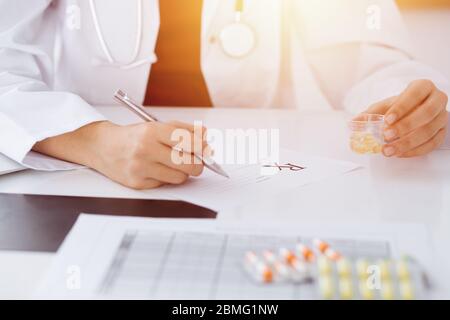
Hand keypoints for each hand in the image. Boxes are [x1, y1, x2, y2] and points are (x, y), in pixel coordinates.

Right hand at [34, 121, 208, 188]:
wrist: (103, 146)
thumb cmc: (135, 135)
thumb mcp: (158, 125)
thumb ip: (185, 130)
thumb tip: (207, 137)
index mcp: (152, 131)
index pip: (188, 142)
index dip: (203, 148)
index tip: (208, 150)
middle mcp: (145, 149)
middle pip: (188, 164)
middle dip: (198, 164)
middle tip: (198, 161)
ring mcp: (141, 168)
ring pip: (180, 177)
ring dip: (182, 172)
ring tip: (173, 163)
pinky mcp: (137, 183)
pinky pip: (165, 184)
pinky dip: (167, 178)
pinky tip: (157, 169)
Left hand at [363, 79, 447, 157]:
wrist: (408, 113)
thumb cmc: (396, 108)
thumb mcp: (381, 107)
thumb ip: (369, 114)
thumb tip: (352, 123)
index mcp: (423, 87)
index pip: (415, 94)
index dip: (402, 107)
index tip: (387, 120)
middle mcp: (437, 99)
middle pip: (427, 113)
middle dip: (406, 126)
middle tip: (386, 136)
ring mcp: (442, 116)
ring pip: (430, 131)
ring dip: (408, 142)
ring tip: (388, 150)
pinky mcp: (442, 132)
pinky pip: (432, 143)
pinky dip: (415, 150)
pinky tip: (399, 153)